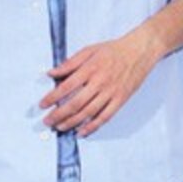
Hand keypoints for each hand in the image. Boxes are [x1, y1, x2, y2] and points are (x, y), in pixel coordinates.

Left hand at [39, 30, 160, 134]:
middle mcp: (100, 82)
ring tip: (60, 127)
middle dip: (59, 114)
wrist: (139, 51)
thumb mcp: (89, 50)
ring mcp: (111, 92)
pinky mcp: (120, 100)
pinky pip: (105, 117)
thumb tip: (52, 72)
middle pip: (75, 103)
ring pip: (88, 113)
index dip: (53, 97)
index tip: (43, 104)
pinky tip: (82, 131)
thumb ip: (70, 63)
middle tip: (47, 121)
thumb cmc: (114, 50)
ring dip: (72, 122)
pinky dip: (92, 126)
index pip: (66, 86)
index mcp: (90, 68)